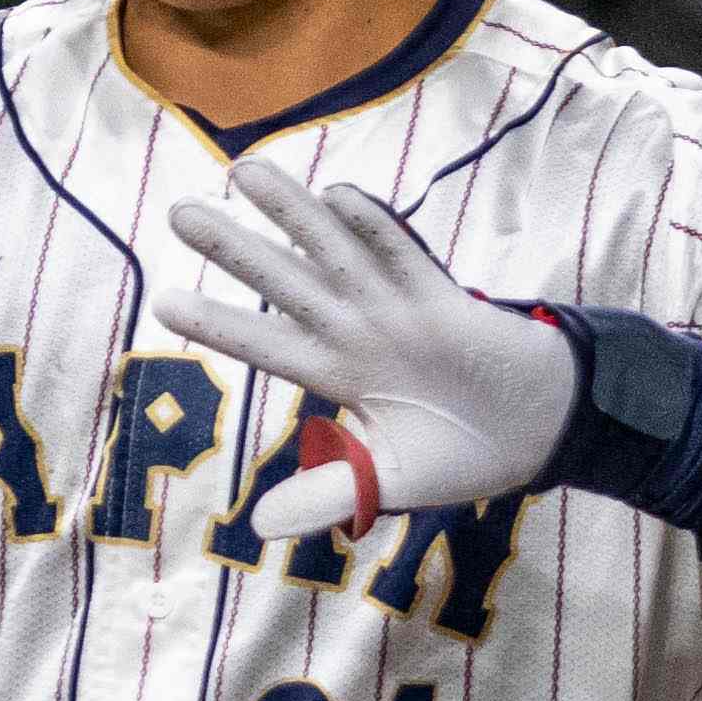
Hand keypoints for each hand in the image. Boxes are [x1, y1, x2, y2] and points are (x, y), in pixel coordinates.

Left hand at [154, 171, 576, 551]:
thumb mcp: (388, 484)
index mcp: (338, 373)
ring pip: (335, 253)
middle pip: (285, 282)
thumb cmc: (462, 451)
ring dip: (293, 214)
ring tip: (244, 173)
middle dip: (235, 247)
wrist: (537, 432)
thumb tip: (258, 528)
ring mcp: (399, 310)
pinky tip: (338, 196)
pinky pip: (406, 259)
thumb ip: (325, 497)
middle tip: (178, 212)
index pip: (265, 342)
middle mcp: (358, 332)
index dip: (218, 323)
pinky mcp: (446, 303)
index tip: (163, 301)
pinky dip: (375, 229)